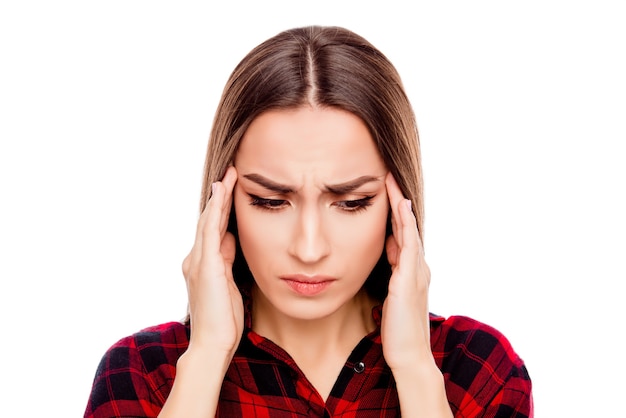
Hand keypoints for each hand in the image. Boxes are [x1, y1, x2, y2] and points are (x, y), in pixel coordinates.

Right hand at [182, 166, 243, 358]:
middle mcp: (195, 259)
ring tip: (229, 175)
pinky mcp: (204, 265)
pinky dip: (216, 209)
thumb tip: (231, 239)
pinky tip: (223, 192)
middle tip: (231, 173)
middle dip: (221, 197)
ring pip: (209, 220)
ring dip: (219, 197)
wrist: (213, 344)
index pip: (214, 230)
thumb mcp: (229, 284)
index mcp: (202, 264)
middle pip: (210, 220)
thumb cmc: (223, 321)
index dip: (222, 209)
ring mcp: (197, 261)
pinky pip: (210, 229)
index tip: (232, 190)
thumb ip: (227, 261)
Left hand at [380, 172, 432, 370]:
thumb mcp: (392, 293)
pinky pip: (408, 246)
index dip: (395, 212)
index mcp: (412, 271)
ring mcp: (417, 273)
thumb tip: (386, 248)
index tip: (385, 191)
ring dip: (401, 206)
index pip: (402, 234)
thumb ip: (392, 271)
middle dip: (398, 202)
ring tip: (392, 183)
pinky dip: (405, 225)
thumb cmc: (398, 328)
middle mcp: (418, 267)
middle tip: (388, 176)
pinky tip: (401, 208)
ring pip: (409, 231)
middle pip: (408, 227)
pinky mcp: (409, 280)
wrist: (408, 355)